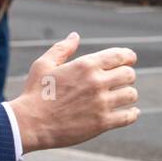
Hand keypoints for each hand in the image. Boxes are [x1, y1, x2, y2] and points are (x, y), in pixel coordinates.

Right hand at [6, 33, 138, 152]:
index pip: (120, 55)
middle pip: (129, 74)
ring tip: (122, 97)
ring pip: (131, 94)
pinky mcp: (102, 123)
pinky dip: (132, 114)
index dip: (128, 56)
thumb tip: (75, 36)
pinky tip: (131, 112)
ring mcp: (101, 103)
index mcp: (86, 65)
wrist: (29, 124)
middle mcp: (97, 82)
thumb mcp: (44, 65)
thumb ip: (62, 49)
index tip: (130, 59)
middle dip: (127, 75)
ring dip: (128, 94)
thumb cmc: (35, 93)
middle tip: (122, 80)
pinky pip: (128, 117)